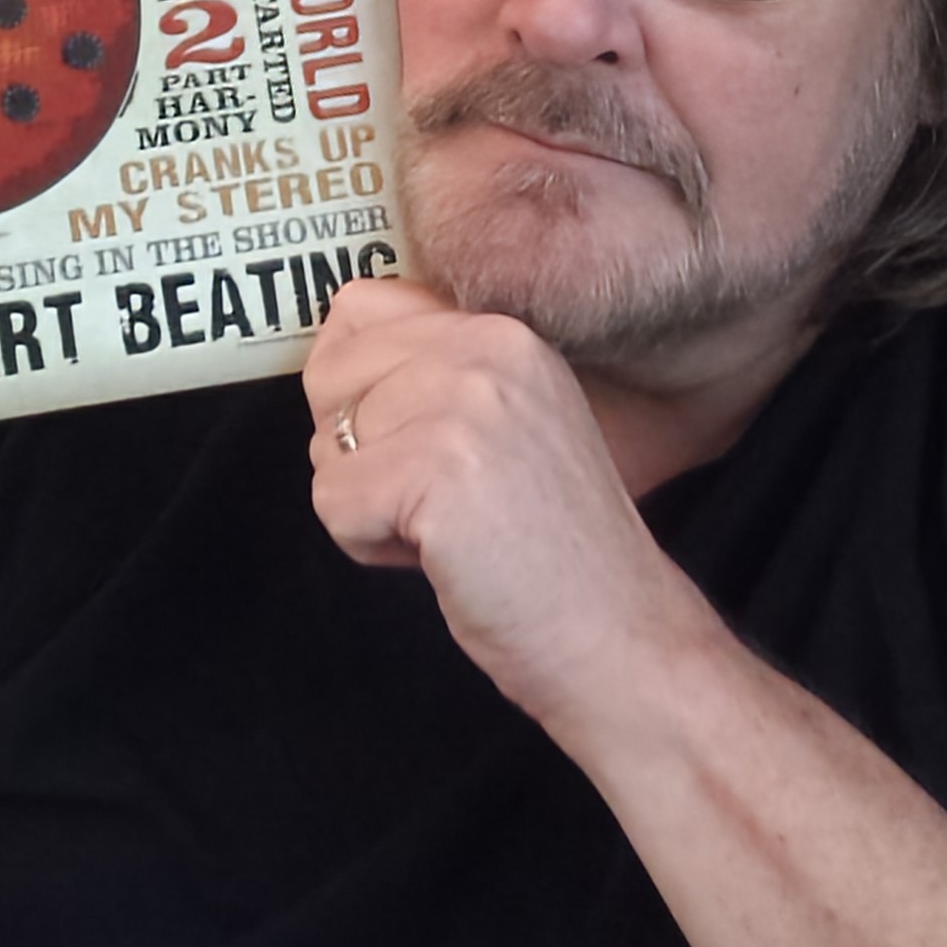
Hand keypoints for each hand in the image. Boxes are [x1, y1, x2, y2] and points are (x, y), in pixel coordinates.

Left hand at [303, 278, 715, 732]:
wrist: (620, 637)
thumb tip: (325, 363)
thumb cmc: (546, 548)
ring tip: (450, 530)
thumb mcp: (506, 419)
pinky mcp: (438, 470)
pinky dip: (369, 545)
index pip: (357, 309)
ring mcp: (465, 405)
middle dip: (356, 452)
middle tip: (440, 500)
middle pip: (329, 378)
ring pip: (326, 446)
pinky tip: (441, 558)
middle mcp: (486, 348)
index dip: (354, 388)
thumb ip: (432, 373)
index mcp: (501, 330)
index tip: (410, 442)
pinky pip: (333, 502)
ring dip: (368, 504)